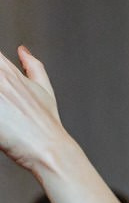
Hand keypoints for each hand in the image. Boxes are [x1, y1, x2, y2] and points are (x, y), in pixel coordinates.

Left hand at [0, 47, 71, 176]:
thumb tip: (24, 51)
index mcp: (7, 70)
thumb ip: (33, 66)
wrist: (49, 151)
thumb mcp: (44, 91)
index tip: (4, 92)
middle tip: (5, 104)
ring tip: (5, 112)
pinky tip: (2, 123)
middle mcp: (0, 78)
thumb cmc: (47, 126)